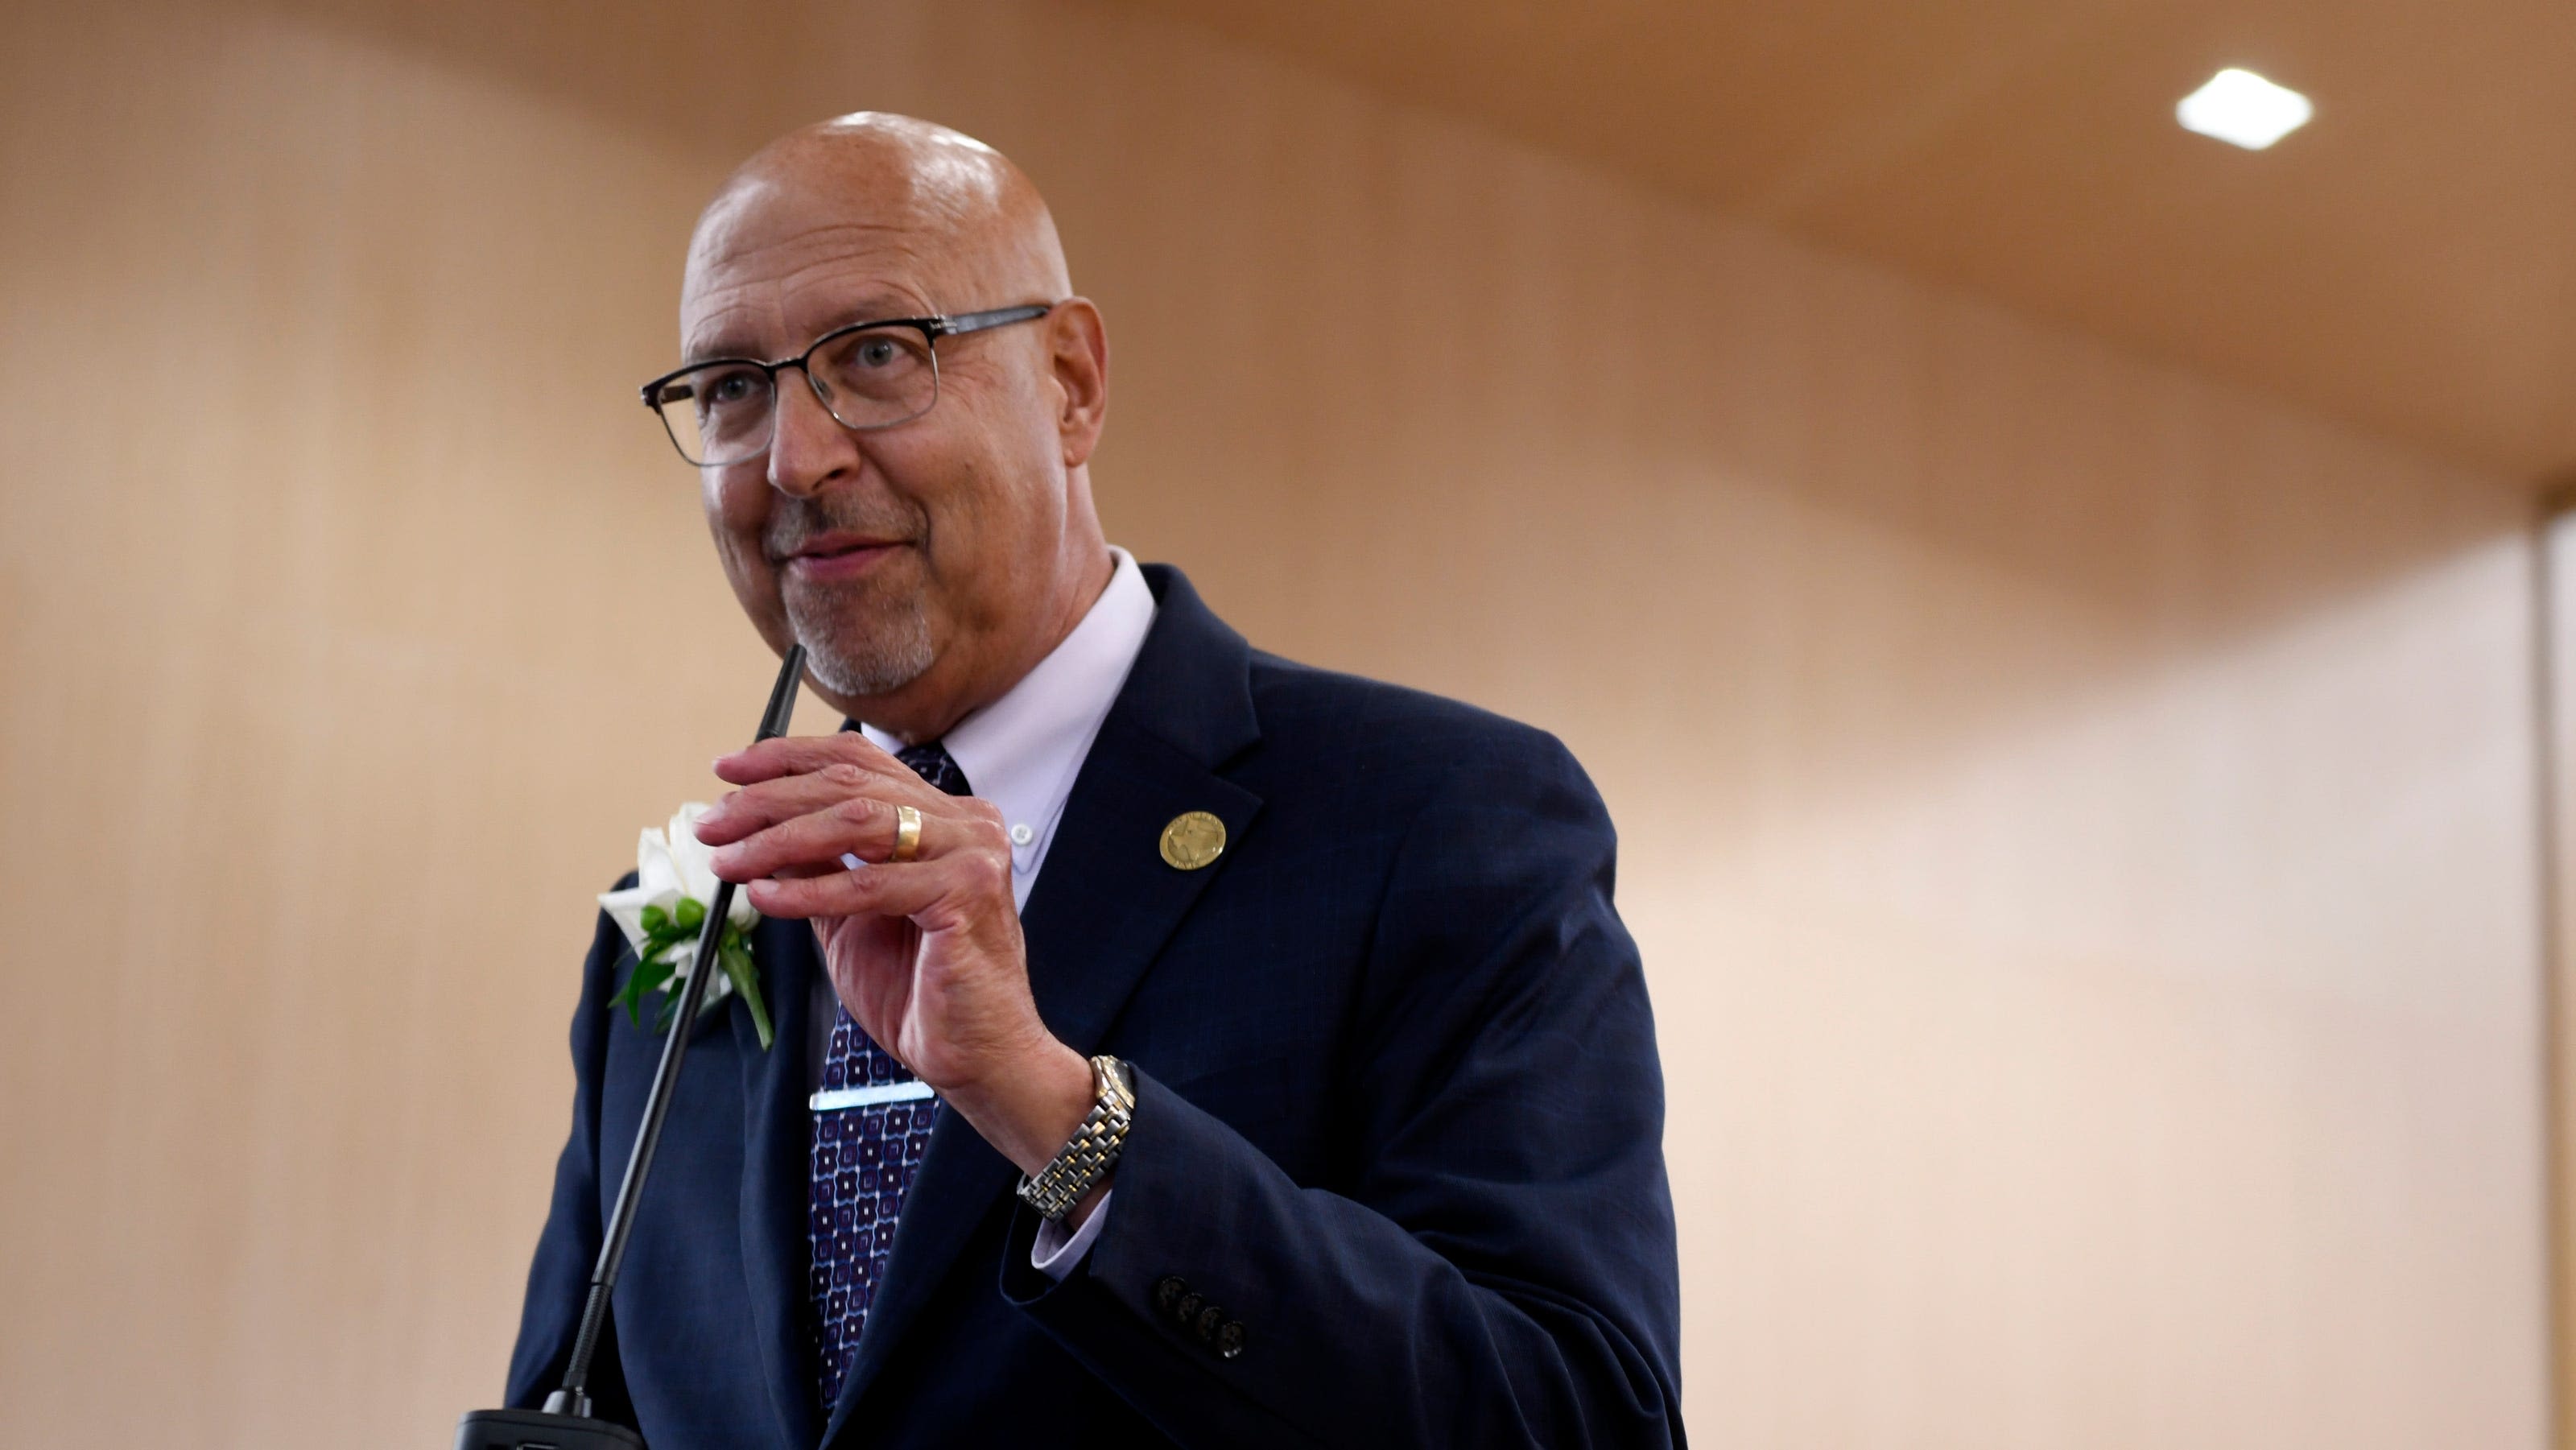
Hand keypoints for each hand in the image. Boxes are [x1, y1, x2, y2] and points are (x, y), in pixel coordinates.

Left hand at [695, 734, 1092, 1179]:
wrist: (978, 1056)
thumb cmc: (921, 992)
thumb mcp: (849, 917)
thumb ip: (817, 866)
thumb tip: (757, 828)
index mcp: (944, 817)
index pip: (859, 762)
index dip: (788, 759)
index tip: (727, 771)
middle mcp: (965, 822)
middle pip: (851, 784)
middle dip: (768, 800)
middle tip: (712, 826)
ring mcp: (971, 852)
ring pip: (856, 821)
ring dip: (777, 838)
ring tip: (728, 860)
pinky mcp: (965, 892)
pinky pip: (868, 883)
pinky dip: (808, 889)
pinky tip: (764, 896)